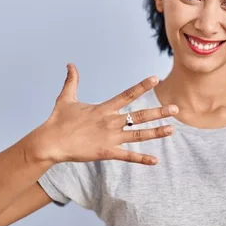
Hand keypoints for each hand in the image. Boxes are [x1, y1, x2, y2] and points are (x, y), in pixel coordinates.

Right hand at [29, 64, 177, 165]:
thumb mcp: (66, 98)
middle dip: (159, 112)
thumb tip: (70, 64)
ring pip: (138, 134)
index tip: (156, 79)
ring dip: (156, 132)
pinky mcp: (106, 152)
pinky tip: (155, 161)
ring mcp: (110, 137)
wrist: (50, 142)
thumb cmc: (58, 121)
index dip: (142, 86)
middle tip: (176, 109)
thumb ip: (72, 81)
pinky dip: (141, 158)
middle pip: (139, 115)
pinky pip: (127, 156)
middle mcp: (110, 122)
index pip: (127, 94)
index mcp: (104, 109)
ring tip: (172, 129)